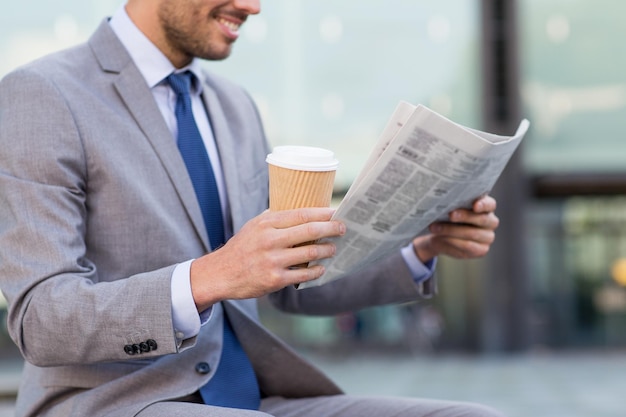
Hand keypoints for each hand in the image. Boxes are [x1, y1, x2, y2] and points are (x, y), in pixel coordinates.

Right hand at [189, 207, 345, 310]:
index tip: (337, 212)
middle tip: (343, 229)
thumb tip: (300, 210)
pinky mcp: (275, 280)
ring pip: (310, 252)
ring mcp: (273, 261)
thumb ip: (274, 218)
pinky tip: (321, 268)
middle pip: (310, 230)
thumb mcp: (253, 226)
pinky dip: (316, 271)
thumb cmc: (241, 248)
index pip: (301, 214)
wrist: (221, 273)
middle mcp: (270, 240)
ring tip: (333, 249)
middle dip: (331, 229)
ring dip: (327, 250)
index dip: (323, 213)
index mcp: (266, 224)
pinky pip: (303, 274)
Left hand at [412, 195, 498, 262]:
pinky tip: (442, 237)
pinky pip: (468, 246)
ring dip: (452, 230)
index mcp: (486, 206)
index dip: (483, 204)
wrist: (440, 236)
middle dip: (465, 216)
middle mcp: (490, 221)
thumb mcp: (450, 207)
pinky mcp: (481, 250)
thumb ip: (453, 203)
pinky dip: (452, 241)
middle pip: (482, 219)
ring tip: (435, 227)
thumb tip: (445, 200)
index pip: (490, 204)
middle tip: (450, 215)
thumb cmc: (447, 216)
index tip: (474, 205)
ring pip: (472, 233)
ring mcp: (488, 236)